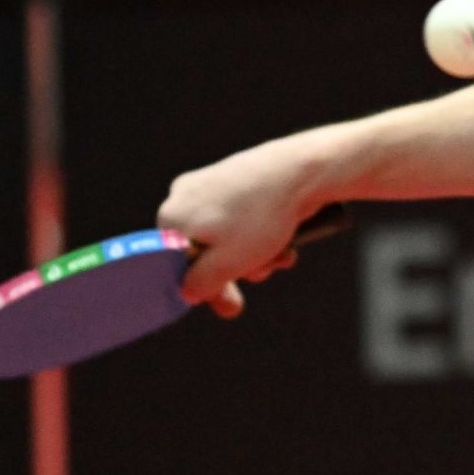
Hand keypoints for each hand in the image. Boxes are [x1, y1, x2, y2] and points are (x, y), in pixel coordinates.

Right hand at [158, 138, 322, 318]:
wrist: (302, 170)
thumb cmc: (260, 218)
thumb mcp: (227, 265)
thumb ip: (201, 285)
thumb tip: (189, 292)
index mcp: (171, 218)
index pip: (179, 266)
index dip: (207, 288)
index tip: (232, 304)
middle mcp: (183, 197)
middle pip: (205, 250)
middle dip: (238, 270)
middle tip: (263, 276)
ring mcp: (210, 183)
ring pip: (228, 236)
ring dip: (256, 254)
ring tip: (281, 253)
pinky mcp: (237, 177)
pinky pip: (242, 217)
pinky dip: (262, 233)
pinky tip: (287, 239)